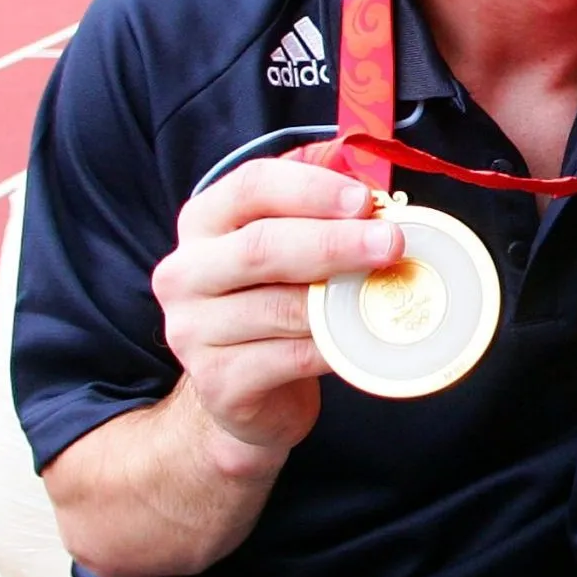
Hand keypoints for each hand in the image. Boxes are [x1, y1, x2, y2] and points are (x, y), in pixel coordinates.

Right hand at [151, 158, 403, 468]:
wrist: (246, 389)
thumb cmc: (275, 302)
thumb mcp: (288, 249)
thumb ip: (320, 216)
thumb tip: (381, 199)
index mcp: (203, 222)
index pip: (252, 186)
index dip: (311, 189)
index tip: (364, 200)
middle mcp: (184, 272)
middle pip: (262, 246)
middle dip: (334, 242)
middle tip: (391, 244)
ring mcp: (192, 330)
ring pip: (279, 308)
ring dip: (342, 300)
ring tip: (388, 292)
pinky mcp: (218, 381)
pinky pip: (290, 358)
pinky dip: (334, 349)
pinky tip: (363, 341)